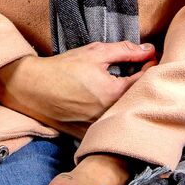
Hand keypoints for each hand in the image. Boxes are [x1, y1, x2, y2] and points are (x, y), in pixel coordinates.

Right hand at [0, 43, 155, 134]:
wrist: (33, 88)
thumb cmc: (63, 68)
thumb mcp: (95, 53)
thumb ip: (125, 51)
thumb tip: (148, 49)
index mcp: (113, 94)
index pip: (144, 81)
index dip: (150, 67)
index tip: (149, 58)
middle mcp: (109, 114)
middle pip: (137, 100)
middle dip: (142, 84)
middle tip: (139, 70)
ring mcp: (98, 127)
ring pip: (123, 114)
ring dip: (128, 100)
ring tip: (124, 84)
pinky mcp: (88, 134)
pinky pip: (108, 125)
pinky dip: (113, 113)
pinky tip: (107, 101)